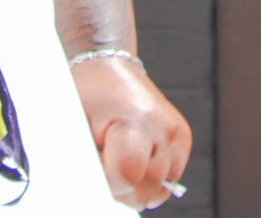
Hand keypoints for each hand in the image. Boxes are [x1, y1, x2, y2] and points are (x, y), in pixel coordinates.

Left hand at [71, 54, 192, 208]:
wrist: (108, 67)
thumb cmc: (88, 95)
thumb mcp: (79, 127)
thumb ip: (89, 165)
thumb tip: (98, 194)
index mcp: (138, 120)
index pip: (126, 178)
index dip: (106, 179)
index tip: (96, 159)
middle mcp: (164, 127)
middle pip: (146, 190)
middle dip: (122, 185)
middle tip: (106, 157)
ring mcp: (177, 133)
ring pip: (159, 190)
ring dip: (137, 182)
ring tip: (120, 155)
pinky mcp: (182, 137)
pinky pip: (169, 179)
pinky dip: (150, 176)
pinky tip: (135, 155)